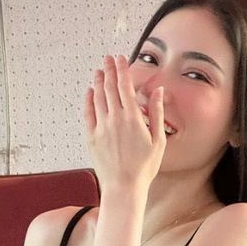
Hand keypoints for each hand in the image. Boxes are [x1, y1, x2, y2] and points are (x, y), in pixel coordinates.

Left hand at [84, 53, 166, 191]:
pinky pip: (88, 113)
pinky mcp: (91, 137)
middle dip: (109, 70)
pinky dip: (88, 100)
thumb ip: (156, 112)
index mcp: (132, 118)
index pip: (125, 86)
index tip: (121, 58)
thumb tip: (158, 91)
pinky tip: (90, 92)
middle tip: (108, 58)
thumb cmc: (144, 167)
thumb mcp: (158, 140)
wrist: (124, 187)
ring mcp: (101, 127)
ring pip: (97, 98)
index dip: (122, 69)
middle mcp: (114, 119)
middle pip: (109, 88)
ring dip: (98, 81)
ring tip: (99, 70)